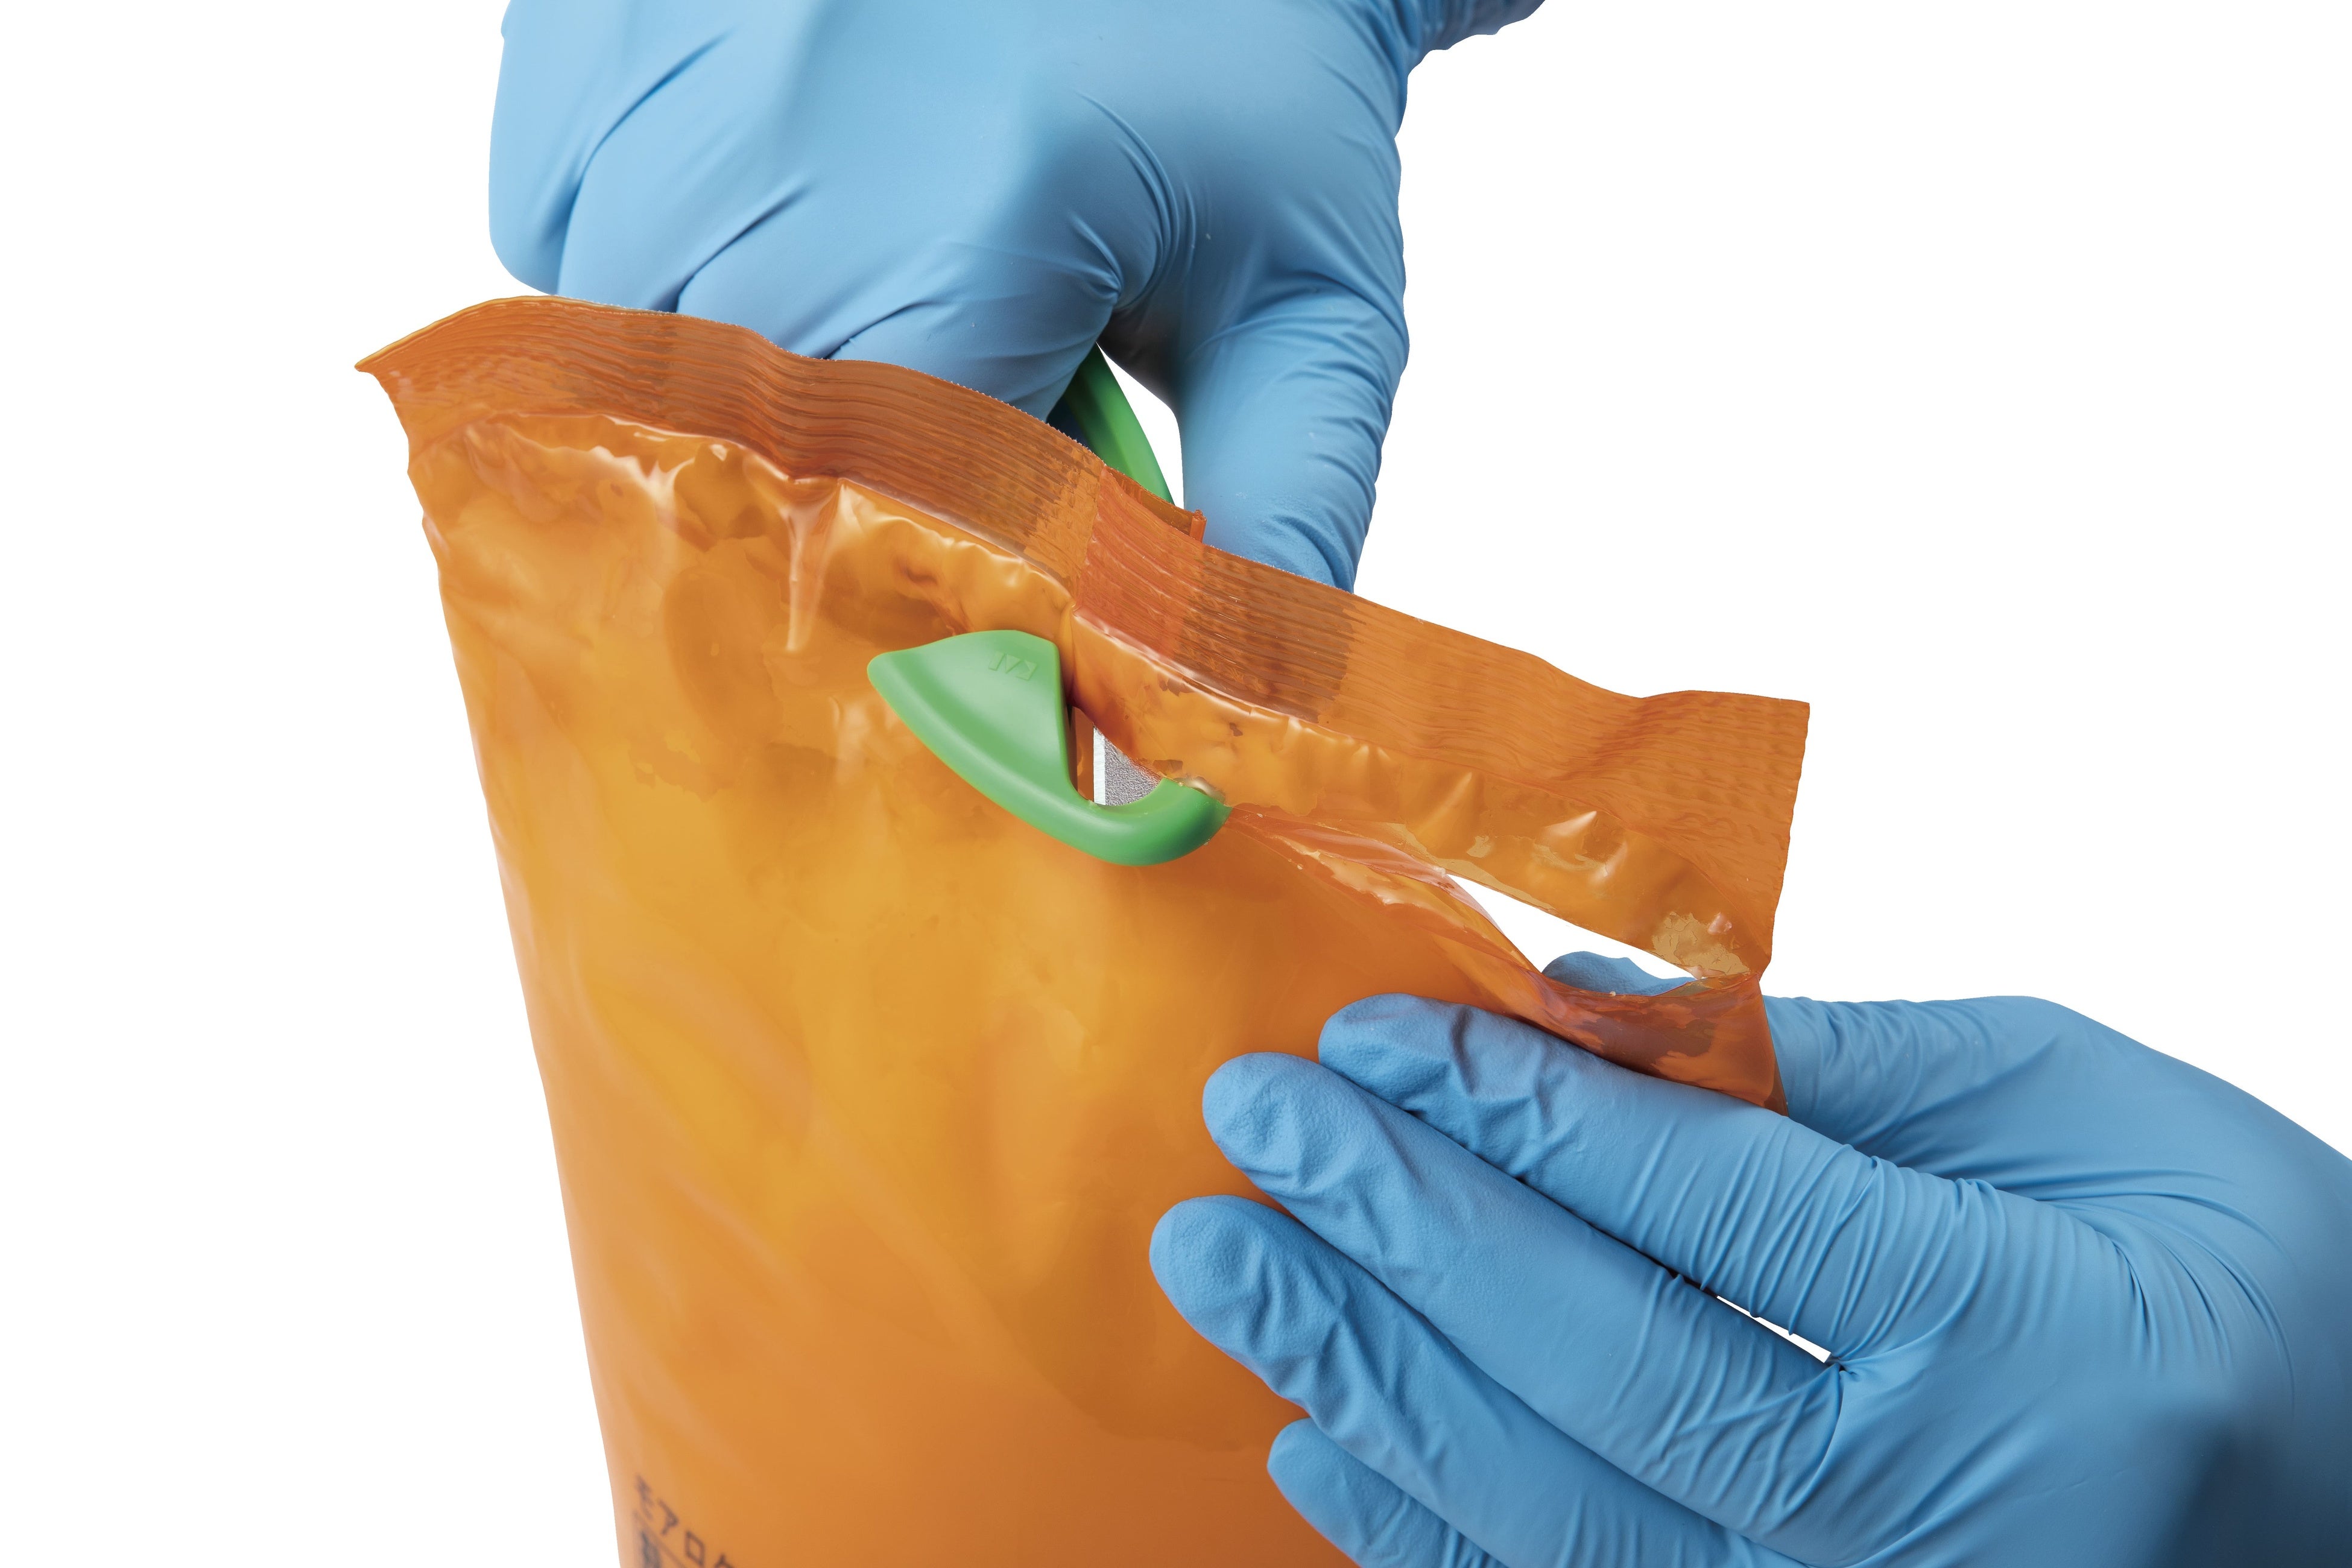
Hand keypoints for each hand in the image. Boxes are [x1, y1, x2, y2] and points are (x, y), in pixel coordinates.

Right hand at [488, 0, 1539, 586]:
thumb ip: (1278, 519)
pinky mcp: (584, 16)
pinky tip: (787, 194)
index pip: (873, 525)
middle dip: (826, 491)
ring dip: (735, 378)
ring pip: (620, 349)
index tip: (961, 627)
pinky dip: (654, 258)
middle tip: (928, 447)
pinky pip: (561, 230)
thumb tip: (1208, 726)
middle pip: (727, 452)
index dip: (912, 603)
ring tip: (873, 286)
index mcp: (974, 216)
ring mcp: (658, 59)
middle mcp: (775, 132)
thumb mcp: (1312, 301)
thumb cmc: (1246, 68)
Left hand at [1152, 953, 2351, 1564]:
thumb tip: (1578, 1008)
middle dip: (1401, 1230)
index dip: (1524, 1111)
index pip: (1720, 1208)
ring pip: (1559, 1516)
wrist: (2336, 1486)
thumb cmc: (2229, 1273)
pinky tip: (1314, 1433)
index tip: (1374, 1031)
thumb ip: (1829, 1058)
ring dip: (1365, 1373)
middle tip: (1252, 1119)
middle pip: (1610, 1367)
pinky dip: (1428, 1534)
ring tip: (1225, 1260)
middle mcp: (1942, 1524)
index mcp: (2034, 1342)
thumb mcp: (2077, 1107)